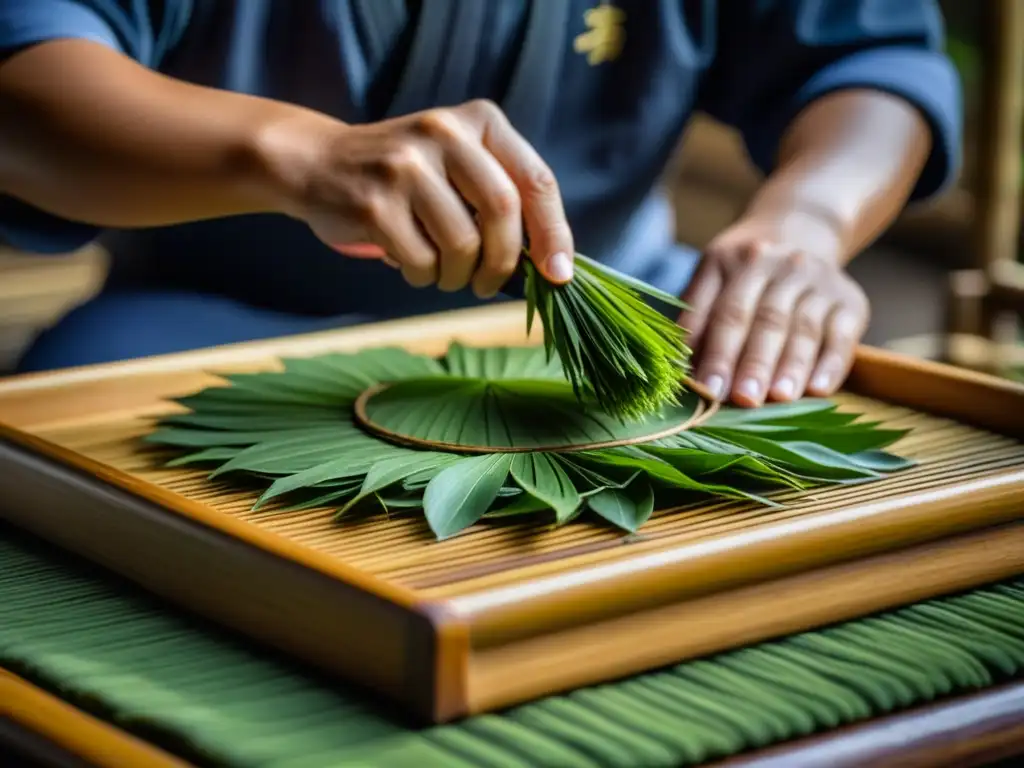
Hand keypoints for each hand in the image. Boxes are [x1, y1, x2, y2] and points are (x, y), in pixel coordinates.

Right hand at [284, 99, 573, 296]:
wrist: (318, 163)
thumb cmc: (406, 178)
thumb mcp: (459, 165)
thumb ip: (502, 199)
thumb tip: (549, 266)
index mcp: (480, 121)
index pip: (536, 181)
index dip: (554, 234)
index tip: (557, 274)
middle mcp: (445, 133)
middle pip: (503, 212)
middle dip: (504, 262)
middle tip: (488, 284)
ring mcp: (406, 165)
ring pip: (462, 244)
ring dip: (458, 275)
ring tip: (443, 272)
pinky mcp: (375, 202)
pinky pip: (421, 261)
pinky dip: (422, 276)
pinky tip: (410, 263)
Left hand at [678, 220, 869, 406]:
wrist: (801, 232)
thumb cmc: (742, 277)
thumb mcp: (712, 282)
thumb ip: (698, 323)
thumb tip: (686, 375)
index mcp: (734, 261)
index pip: (725, 311)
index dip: (715, 352)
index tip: (707, 389)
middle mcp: (779, 266)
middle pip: (766, 319)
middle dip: (753, 362)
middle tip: (743, 399)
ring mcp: (817, 281)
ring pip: (804, 327)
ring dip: (791, 366)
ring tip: (779, 398)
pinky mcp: (850, 301)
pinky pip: (842, 335)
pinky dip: (831, 364)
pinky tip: (819, 390)